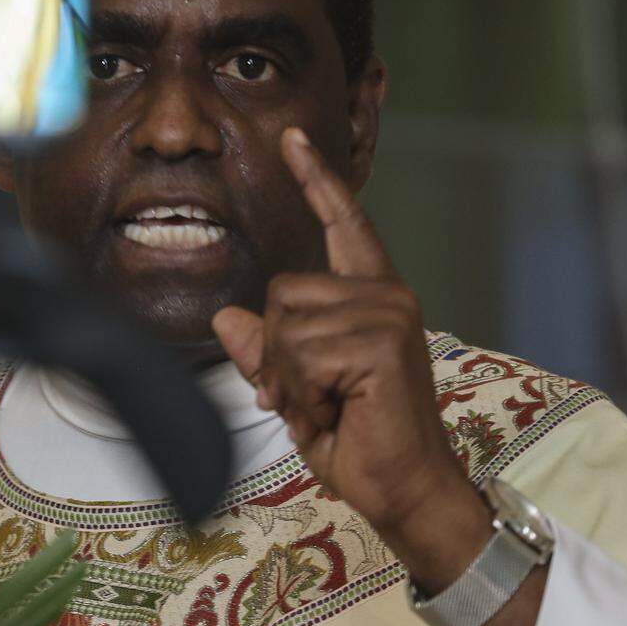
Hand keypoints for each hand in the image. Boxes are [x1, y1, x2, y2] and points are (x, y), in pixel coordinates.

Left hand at [212, 127, 490, 591]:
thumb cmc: (354, 437)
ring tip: (325, 406)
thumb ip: (264, 349)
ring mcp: (388, 312)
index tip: (291, 137)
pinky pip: (301, 352)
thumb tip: (225, 318)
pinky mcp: (383, 340)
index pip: (342, 223)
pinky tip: (336, 411)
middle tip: (308, 397)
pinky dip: (302, 393)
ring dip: (289, 379)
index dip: (315, 179)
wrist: (401, 488)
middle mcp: (385, 293)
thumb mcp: (295, 387)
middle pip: (281, 291)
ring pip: (285, 323)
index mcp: (368, 295)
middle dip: (276, 355)